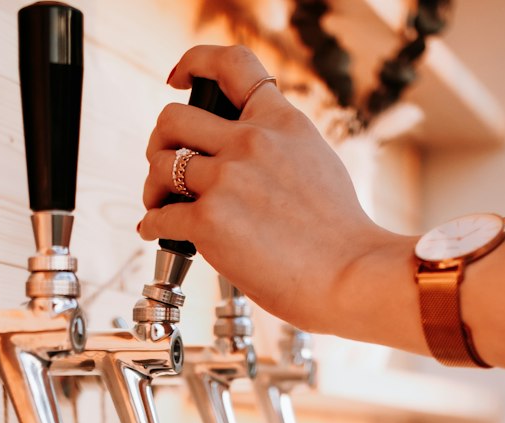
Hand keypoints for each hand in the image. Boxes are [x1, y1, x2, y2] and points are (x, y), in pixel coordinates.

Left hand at [140, 44, 398, 336]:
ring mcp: (227, 179)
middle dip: (162, 142)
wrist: (350, 276)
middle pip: (174, 118)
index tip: (179, 78)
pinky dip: (153, 227)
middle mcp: (250, 142)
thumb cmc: (340, 236)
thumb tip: (246, 156)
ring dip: (153, 186)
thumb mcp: (317, 162)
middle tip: (165, 164)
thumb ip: (280, 147)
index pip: (230, 65)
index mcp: (279, 121)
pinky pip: (160, 217)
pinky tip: (158, 234)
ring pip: (160, 165)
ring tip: (161, 204)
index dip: (194, 64)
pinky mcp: (209, 221)